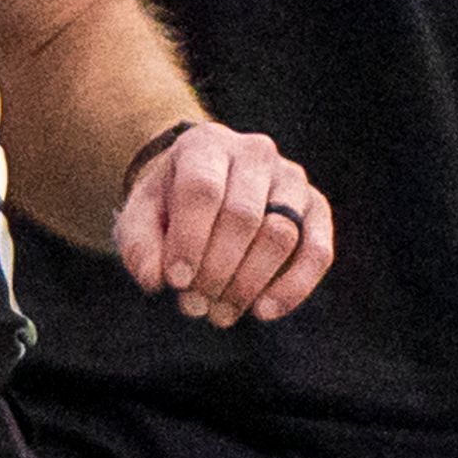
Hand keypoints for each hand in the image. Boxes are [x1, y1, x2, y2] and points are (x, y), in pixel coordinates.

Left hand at [115, 121, 330, 325]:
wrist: (200, 187)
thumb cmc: (167, 204)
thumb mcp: (140, 216)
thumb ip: (139, 246)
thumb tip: (155, 280)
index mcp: (205, 144)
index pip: (202, 190)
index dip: (190, 240)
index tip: (176, 281)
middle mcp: (255, 153)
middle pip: (243, 216)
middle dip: (217, 268)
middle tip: (194, 304)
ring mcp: (291, 179)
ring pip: (282, 234)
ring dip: (249, 282)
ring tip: (220, 313)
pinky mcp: (316, 208)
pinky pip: (318, 251)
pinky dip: (293, 287)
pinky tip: (263, 311)